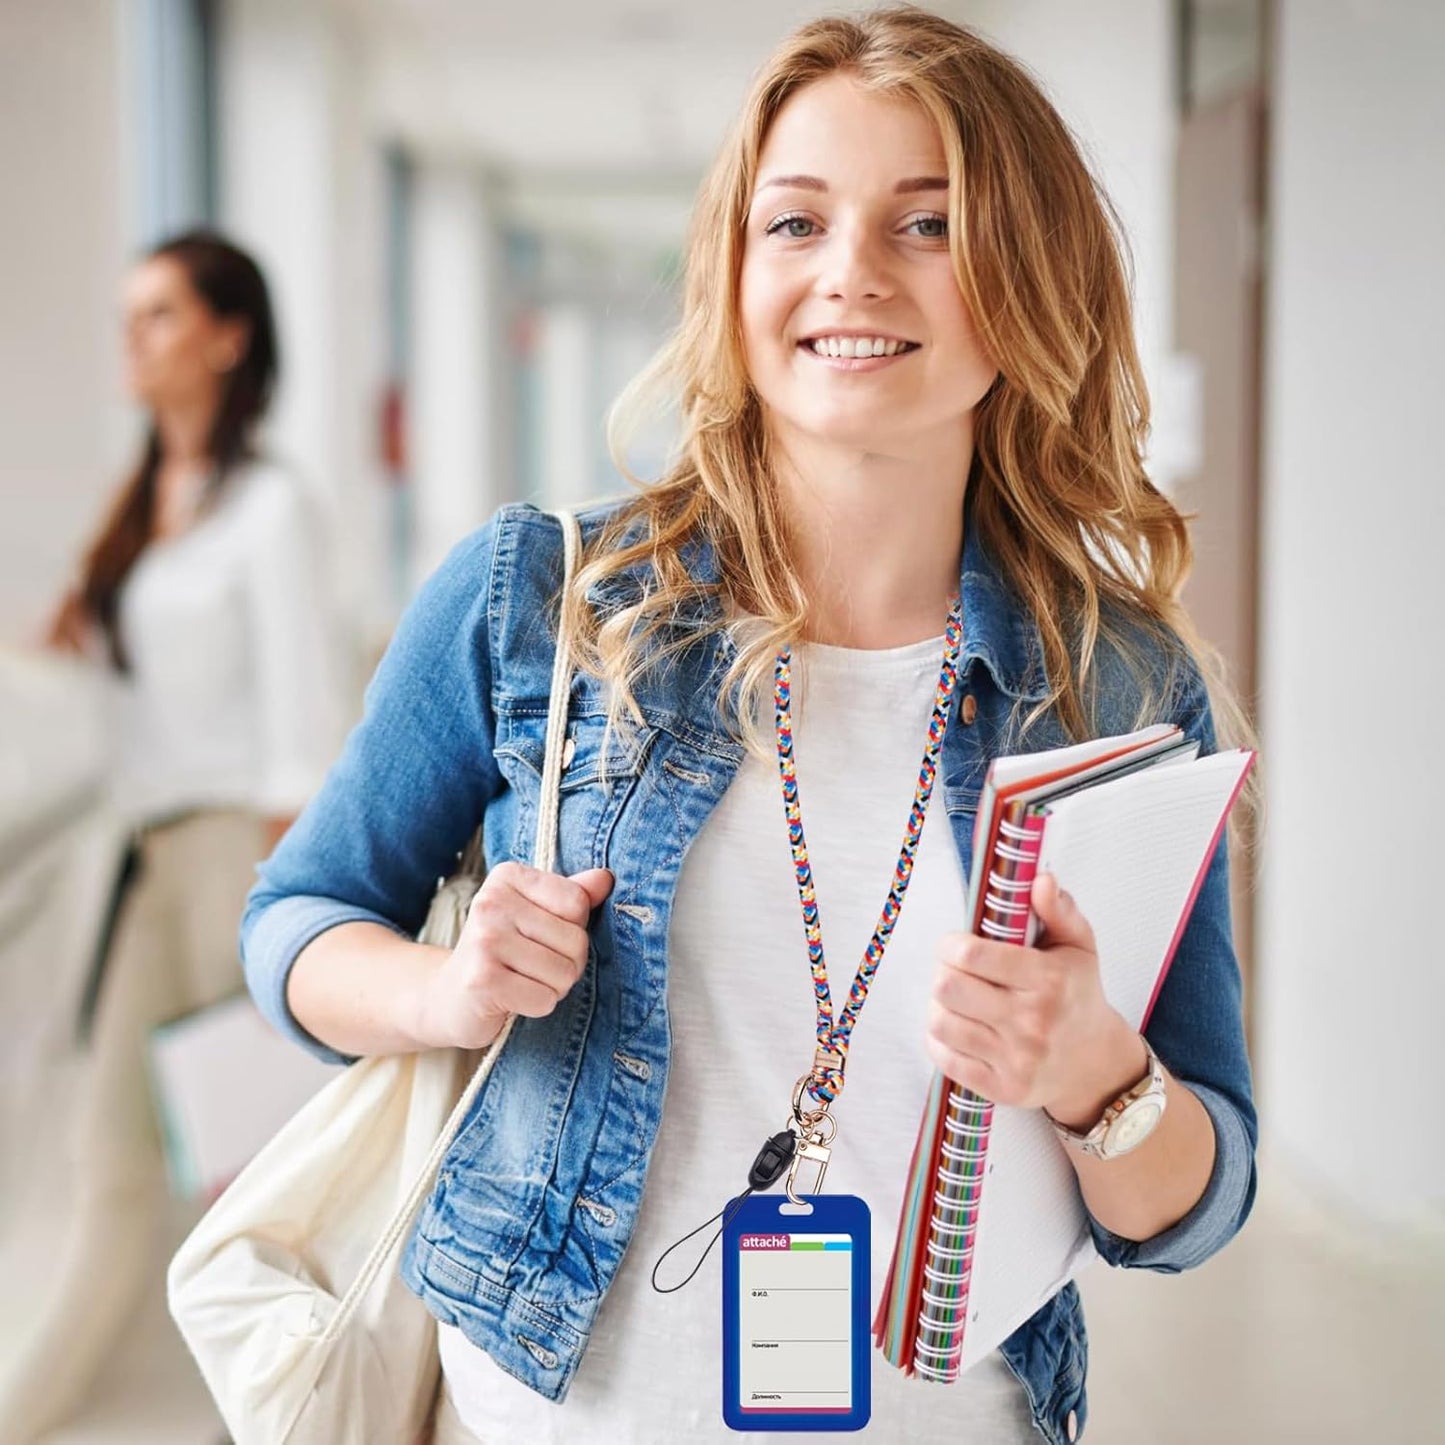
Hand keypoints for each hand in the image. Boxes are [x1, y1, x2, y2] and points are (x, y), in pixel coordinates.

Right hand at [417, 861, 613, 1049]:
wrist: (449, 995)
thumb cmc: (502, 950)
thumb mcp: (536, 913)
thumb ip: (573, 894)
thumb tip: (606, 878)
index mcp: (508, 877)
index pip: (577, 902)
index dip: (573, 928)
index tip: (544, 935)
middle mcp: (492, 902)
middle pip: (575, 940)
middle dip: (567, 963)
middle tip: (533, 966)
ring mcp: (485, 941)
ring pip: (564, 973)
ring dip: (552, 987)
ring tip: (523, 981)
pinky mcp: (483, 980)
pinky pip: (544, 999)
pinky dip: (536, 1006)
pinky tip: (512, 998)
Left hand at [925, 871, 1143, 1122]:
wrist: (1096, 1064)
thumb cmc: (1079, 996)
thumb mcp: (1079, 946)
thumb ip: (1059, 909)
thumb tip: (1040, 878)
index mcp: (1049, 980)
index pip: (972, 954)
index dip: (951, 944)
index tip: (955, 943)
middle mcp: (1033, 1022)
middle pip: (948, 987)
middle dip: (942, 972)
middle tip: (954, 970)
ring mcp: (1018, 1059)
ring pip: (941, 1022)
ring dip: (939, 1005)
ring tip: (956, 999)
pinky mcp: (1004, 1088)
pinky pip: (945, 1059)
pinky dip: (940, 1040)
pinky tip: (957, 1027)